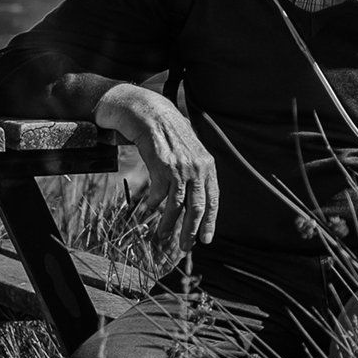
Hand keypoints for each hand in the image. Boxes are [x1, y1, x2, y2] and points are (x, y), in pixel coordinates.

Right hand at [96, 83, 217, 265]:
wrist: (146, 109)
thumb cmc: (165, 131)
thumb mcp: (186, 150)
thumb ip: (194, 171)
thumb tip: (192, 199)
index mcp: (207, 164)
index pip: (213, 199)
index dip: (210, 222)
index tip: (205, 240)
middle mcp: (197, 166)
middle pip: (197, 207)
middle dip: (190, 230)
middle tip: (183, 247)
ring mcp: (180, 165)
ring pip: (177, 204)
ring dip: (168, 224)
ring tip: (161, 237)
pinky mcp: (161, 164)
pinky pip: (158, 194)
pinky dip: (152, 207)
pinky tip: (145, 214)